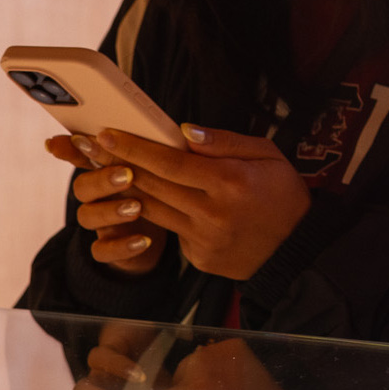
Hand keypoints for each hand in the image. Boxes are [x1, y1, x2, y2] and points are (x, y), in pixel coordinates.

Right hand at [45, 134, 168, 273]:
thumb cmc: (166, 189)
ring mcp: (102, 222)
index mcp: (108, 168)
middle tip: (128, 175)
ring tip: (137, 208)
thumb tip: (189, 130)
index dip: (71, 148)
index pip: (83, 154)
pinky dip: (122, 247)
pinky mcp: (110, 248)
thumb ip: (171, 150)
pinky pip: (102, 251)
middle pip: (82, 186)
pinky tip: (145, 240)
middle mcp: (98, 195)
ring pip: (86, 216)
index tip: (71, 140)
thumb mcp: (170, 167)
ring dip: (110, 211)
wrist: (173, 231)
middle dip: (102, 179)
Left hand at [72, 122, 311, 280]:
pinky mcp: (198, 258)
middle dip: (118, 164)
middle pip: (152, 185)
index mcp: (229, 182)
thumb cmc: (283, 195)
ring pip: (153, 210)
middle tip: (92, 147)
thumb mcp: (267, 154)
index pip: (169, 161)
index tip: (107, 134)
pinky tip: (142, 198)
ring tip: (106, 169)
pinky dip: (157, 213)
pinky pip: (170, 230)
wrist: (296, 251)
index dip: (134, 148)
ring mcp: (203, 239)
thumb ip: (225, 141)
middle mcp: (212, 213)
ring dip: (125, 189)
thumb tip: (184, 131)